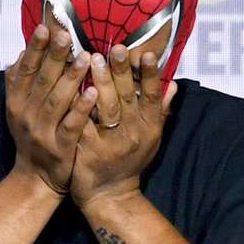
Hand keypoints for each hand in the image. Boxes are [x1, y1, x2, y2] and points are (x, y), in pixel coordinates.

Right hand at [4, 20, 92, 198]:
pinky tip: (94, 92)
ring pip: (56, 101)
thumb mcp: (18, 110)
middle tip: (67, 34)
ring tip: (86, 57)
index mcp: (16, 103)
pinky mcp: (59, 148)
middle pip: (41, 81)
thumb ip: (19, 83)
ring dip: (71, 78)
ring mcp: (42, 132)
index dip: (35, 49)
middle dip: (54, 56)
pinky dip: (81, 108)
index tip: (45, 27)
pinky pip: (71, 125)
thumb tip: (21, 53)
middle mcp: (26, 115)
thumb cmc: (31, 137)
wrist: (35, 179)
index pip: (25, 70)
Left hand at [69, 45, 175, 210]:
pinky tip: (70, 86)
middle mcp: (133, 133)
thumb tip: (174, 83)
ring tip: (92, 59)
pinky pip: (82, 123)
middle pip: (129, 97)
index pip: (153, 96)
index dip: (151, 75)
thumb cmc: (130, 161)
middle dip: (122, 71)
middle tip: (115, 48)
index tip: (147, 54)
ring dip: (100, 82)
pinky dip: (77, 105)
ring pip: (106, 108)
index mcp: (150, 127)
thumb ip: (161, 110)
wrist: (110, 195)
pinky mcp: (88, 150)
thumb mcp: (152, 138)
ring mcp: (111, 142)